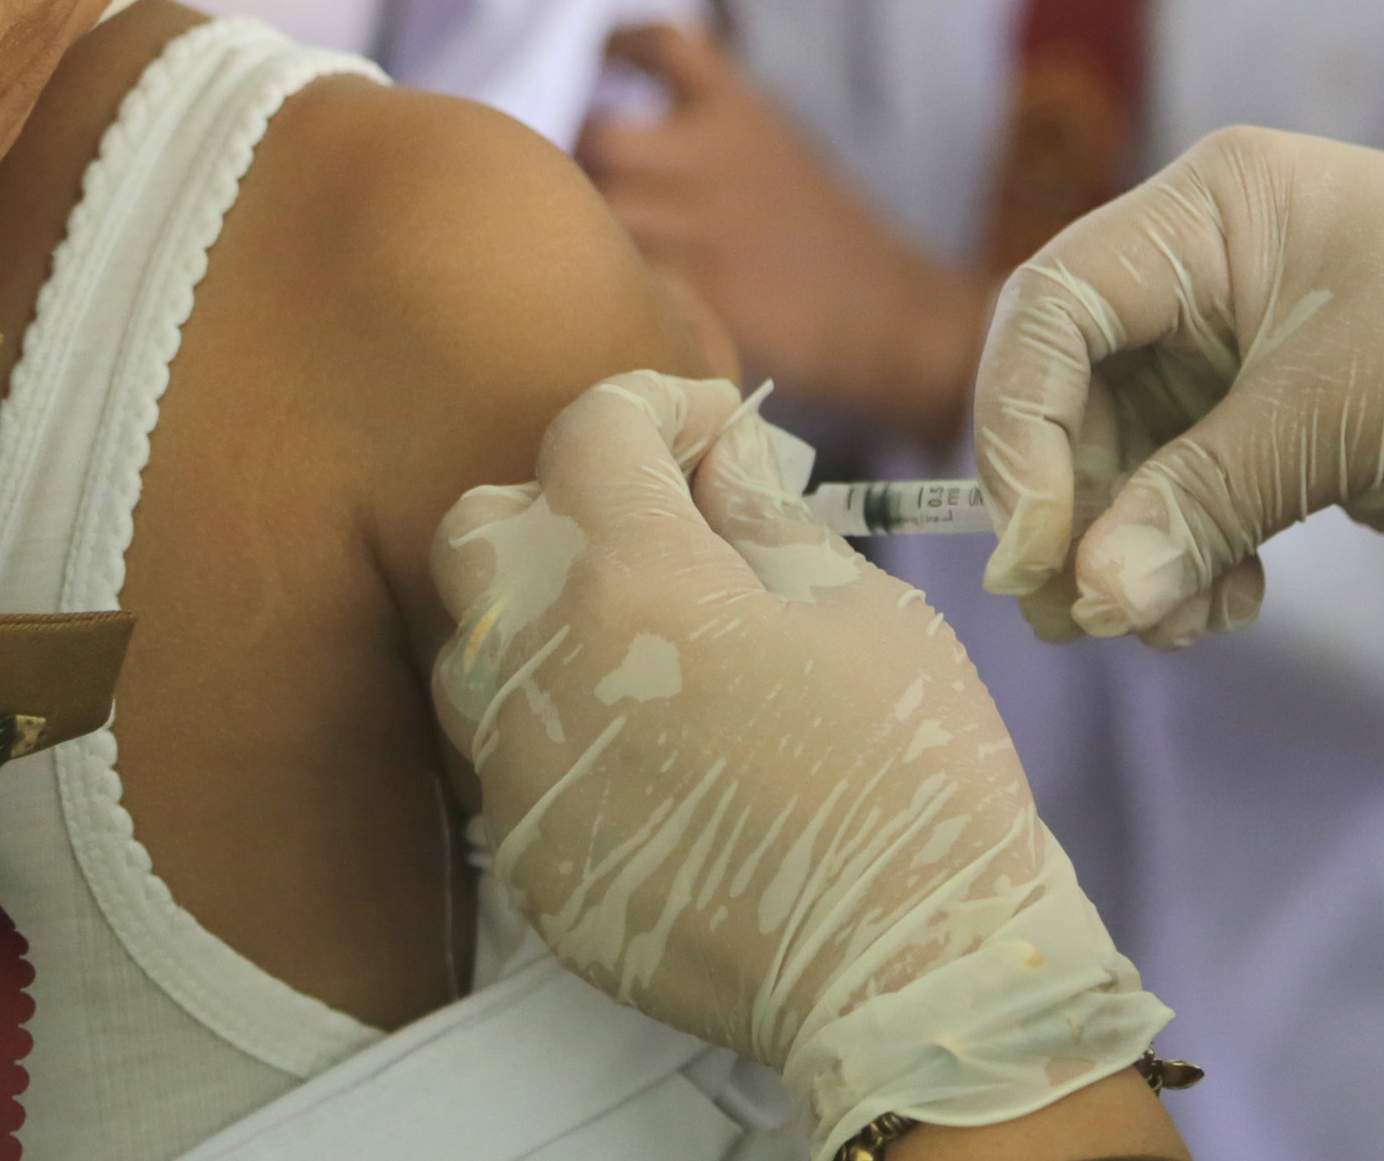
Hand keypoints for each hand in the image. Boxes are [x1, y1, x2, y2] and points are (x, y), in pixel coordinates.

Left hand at [433, 373, 1171, 1153]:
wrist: (907, 979)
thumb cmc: (908, 779)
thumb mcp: (860, 609)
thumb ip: (765, 518)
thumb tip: (721, 459)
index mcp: (633, 576)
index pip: (593, 428)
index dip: (661, 403)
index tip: (718, 426)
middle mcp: (542, 662)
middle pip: (485, 523)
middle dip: (564, 497)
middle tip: (663, 523)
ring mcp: (521, 771)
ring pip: (475, 643)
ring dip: (543, 613)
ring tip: (649, 637)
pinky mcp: (527, 859)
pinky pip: (507, 754)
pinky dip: (561, 721)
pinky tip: (652, 745)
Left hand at [582, 27, 987, 444]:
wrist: (882, 310)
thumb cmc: (817, 225)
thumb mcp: (776, 140)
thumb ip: (714, 104)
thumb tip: (658, 44)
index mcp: (742, 111)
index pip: (666, 41)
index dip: (617, 42)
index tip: (598, 62)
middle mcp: (720, 158)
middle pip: (602, 136)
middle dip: (579, 159)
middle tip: (582, 179)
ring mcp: (710, 228)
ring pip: (603, 212)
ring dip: (586, 223)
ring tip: (592, 237)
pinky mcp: (704, 295)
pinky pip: (626, 274)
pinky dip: (613, 277)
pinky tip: (621, 287)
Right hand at [975, 127, 1383, 647]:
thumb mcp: (1346, 418)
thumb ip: (1200, 502)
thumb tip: (1086, 598)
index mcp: (1215, 208)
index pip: (1054, 305)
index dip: (1021, 427)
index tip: (1037, 552)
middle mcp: (1210, 262)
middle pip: (1071, 386)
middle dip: (1073, 507)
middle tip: (1089, 619)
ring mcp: (1242, 341)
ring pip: (1123, 452)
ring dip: (1132, 550)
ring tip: (1180, 628)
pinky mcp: (1277, 414)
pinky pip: (1183, 488)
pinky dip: (1185, 554)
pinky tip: (1229, 606)